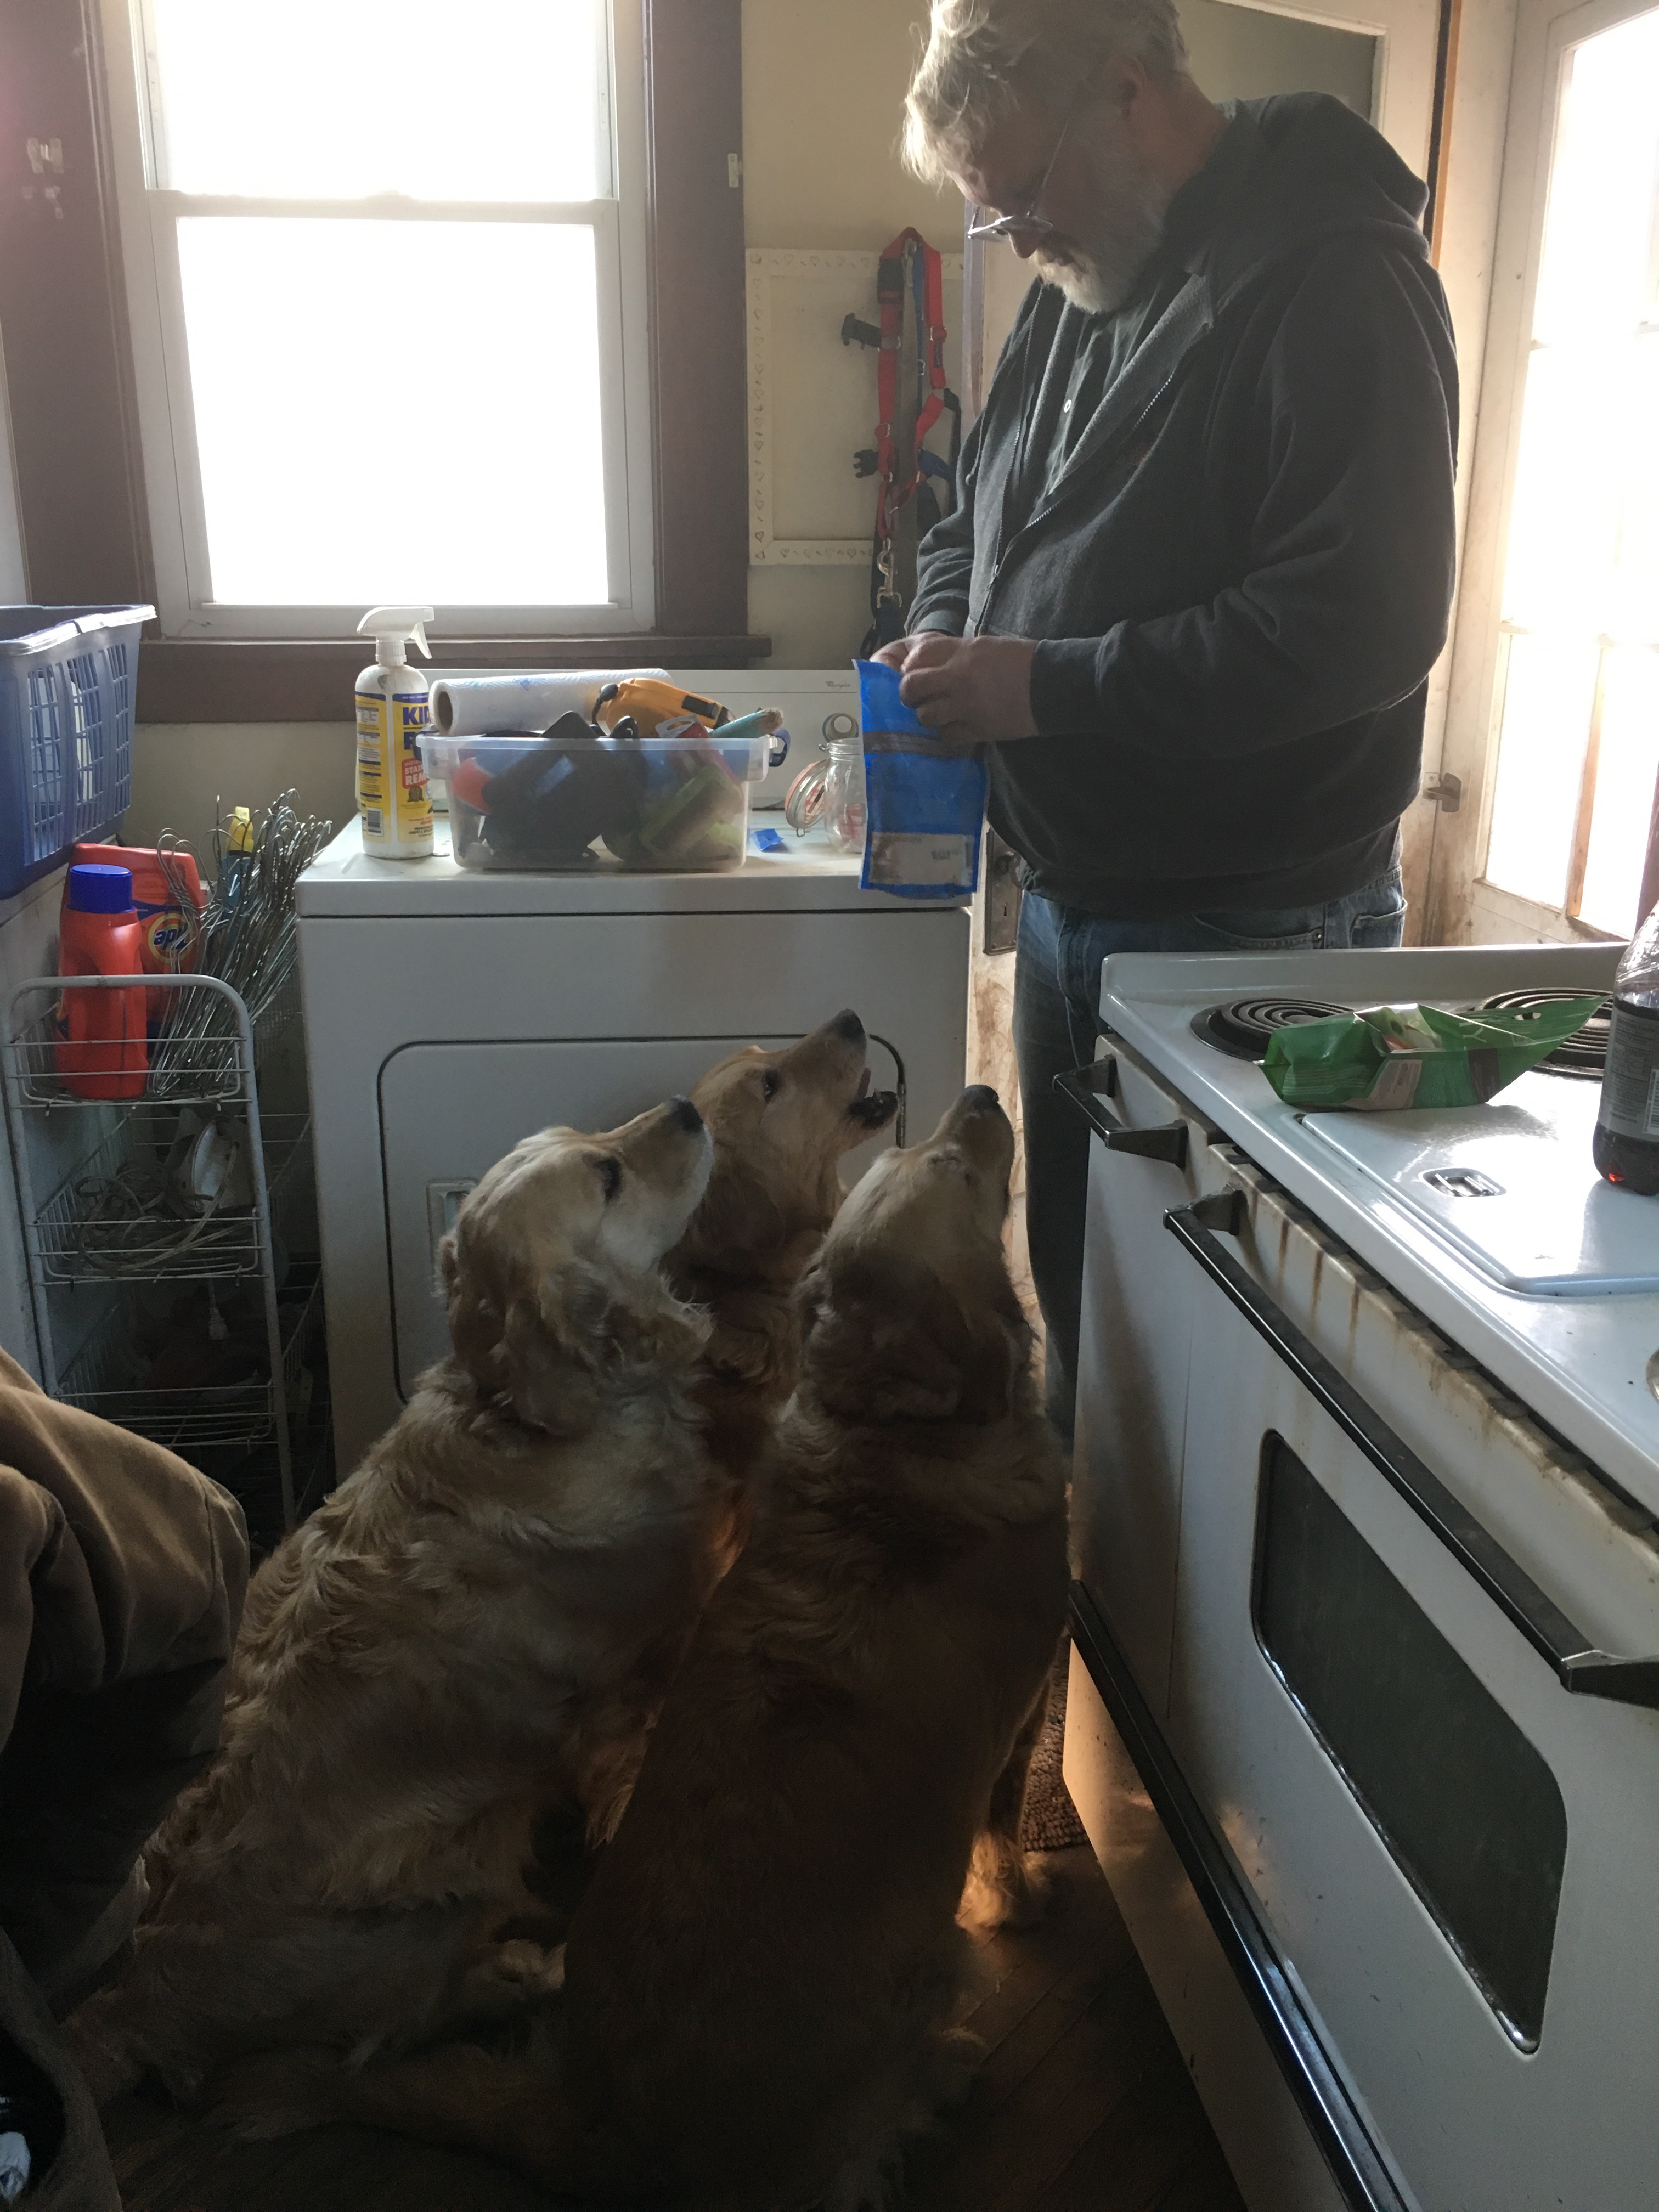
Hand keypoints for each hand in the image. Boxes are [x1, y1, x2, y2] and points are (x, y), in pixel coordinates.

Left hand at [893, 635, 1038, 750]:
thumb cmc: (1022, 661)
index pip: (917, 657)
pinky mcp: (977, 729)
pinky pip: (947, 735)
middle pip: (912, 687)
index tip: (914, 673)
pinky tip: (956, 727)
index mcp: (962, 652)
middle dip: (909, 694)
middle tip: (917, 698)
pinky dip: (948, 733)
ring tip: (940, 714)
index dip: (910, 667)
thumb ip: (956, 654)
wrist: (1051, 685)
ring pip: (926, 715)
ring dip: (928, 716)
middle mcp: (957, 677)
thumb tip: (933, 666)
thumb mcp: (985, 646)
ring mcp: (966, 705)